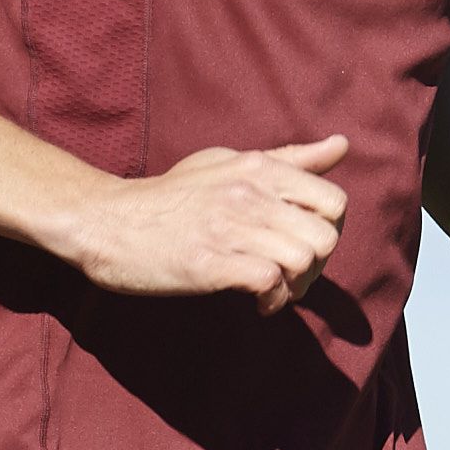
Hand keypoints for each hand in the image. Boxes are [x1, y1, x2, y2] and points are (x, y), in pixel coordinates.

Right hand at [72, 135, 350, 310]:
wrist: (107, 221)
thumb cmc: (171, 197)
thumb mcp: (229, 163)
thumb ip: (289, 159)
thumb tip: (342, 145)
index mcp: (258, 168)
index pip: (334, 202)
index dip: (329, 233)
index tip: (301, 245)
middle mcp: (248, 193)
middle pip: (326, 238)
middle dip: (316, 268)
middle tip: (290, 277)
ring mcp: (228, 228)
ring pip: (302, 260)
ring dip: (295, 288)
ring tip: (271, 291)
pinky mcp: (209, 263)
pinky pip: (269, 282)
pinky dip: (271, 301)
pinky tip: (255, 303)